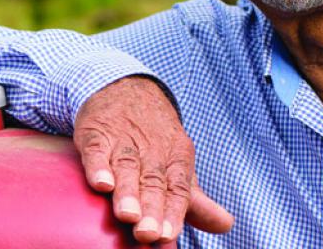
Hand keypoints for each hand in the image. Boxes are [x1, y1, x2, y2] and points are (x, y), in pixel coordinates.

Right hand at [74, 76, 233, 243]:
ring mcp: (123, 139)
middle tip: (149, 233)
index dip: (173, 212)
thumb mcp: (178, 164)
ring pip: (127, 166)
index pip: (178, 188)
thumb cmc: (155, 138)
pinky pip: (97, 150)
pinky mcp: (97, 132)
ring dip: (128, 191)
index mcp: (177, 157)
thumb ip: (195, 200)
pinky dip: (98, 166)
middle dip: (152, 208)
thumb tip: (226, 226)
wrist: (128, 88)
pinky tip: (101, 184)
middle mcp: (152, 148)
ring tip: (127, 215)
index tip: (168, 235)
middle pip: (153, 180)